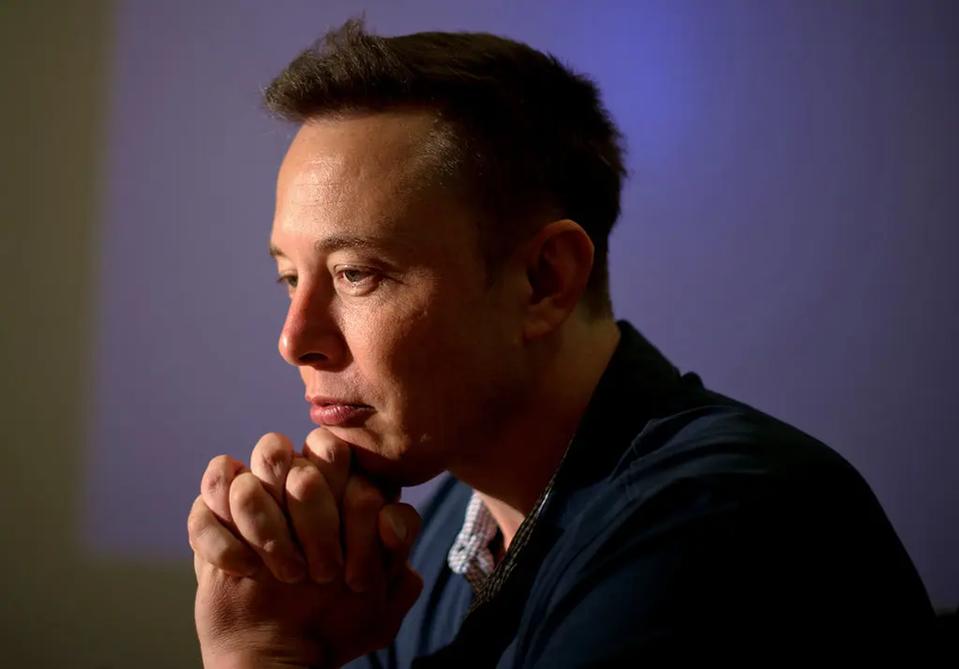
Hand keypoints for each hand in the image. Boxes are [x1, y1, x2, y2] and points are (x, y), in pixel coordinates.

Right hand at [188, 429, 423, 667]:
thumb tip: (389, 518)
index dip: (352, 503)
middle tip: (323, 572)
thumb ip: (398, 545)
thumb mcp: (384, 593)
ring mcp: (249, 497)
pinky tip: (246, 572)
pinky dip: (223, 542)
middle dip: (314, 520)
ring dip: (267, 534)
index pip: (340, 452)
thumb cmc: (336, 619)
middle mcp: (292, 481)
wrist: (281, 654)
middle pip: (295, 463)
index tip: (356, 567)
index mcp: (335, 483)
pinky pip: (203, 507)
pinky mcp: (209, 520)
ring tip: (287, 577)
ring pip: (246, 482)